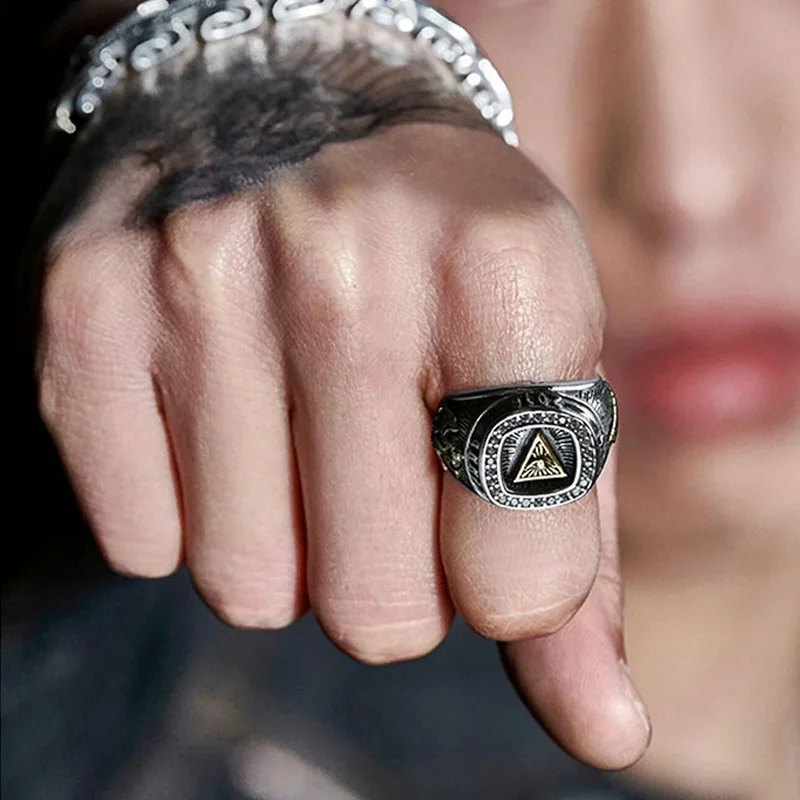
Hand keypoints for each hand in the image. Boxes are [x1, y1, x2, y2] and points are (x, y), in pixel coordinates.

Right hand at [37, 123, 649, 766]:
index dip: (504, 576)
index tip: (480, 505)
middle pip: (376, 612)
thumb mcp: (549, 375)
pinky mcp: (84, 311)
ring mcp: (199, 280)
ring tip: (295, 422)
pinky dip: (188, 507)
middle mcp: (349, 267)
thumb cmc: (444, 259)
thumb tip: (607, 734)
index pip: (517, 582)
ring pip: (246, 589)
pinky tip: (212, 403)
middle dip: (390, 572)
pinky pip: (141, 541)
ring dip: (288, 542)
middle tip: (380, 459)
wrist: (297, 106)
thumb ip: (572, 567)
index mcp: (506, 272)